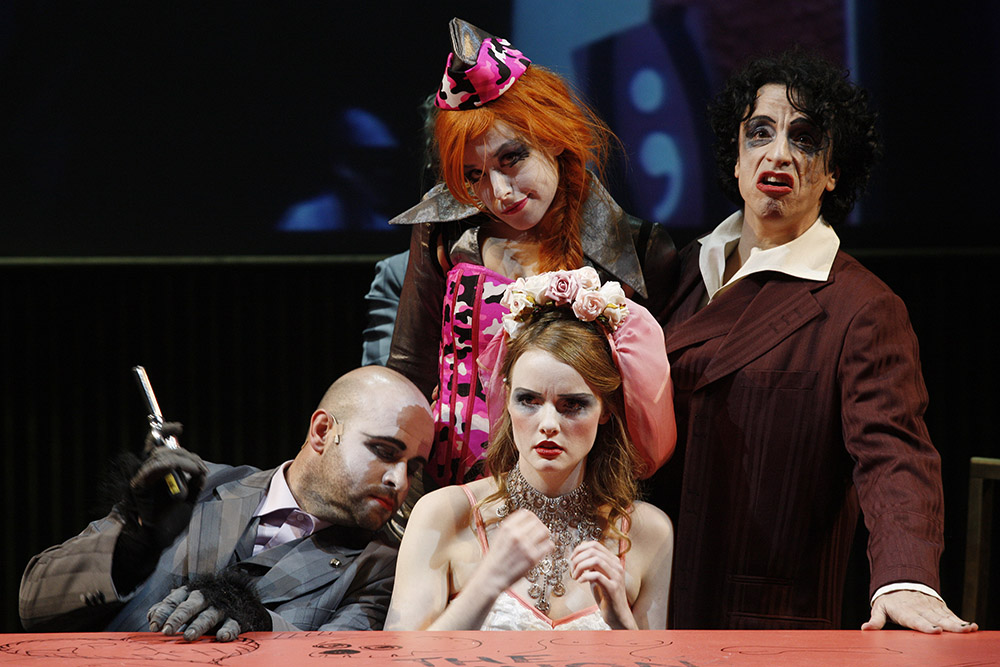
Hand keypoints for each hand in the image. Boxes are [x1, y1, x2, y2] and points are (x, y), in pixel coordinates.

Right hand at [130, 432, 207, 547]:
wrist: (155, 542)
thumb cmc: (168, 524)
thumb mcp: (188, 500)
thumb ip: (193, 484)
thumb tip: (201, 471)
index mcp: (156, 475)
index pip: (155, 445)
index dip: (164, 431)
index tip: (179, 427)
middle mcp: (146, 474)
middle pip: (164, 449)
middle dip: (187, 454)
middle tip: (201, 468)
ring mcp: (141, 480)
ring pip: (161, 457)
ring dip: (185, 460)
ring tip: (198, 471)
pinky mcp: (138, 488)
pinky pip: (152, 469)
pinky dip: (171, 466)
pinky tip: (187, 471)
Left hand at [148, 585, 241, 641]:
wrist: (238, 593)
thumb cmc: (203, 603)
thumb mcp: (184, 602)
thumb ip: (167, 608)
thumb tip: (151, 616)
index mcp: (190, 593)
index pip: (173, 601)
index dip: (163, 612)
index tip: (154, 626)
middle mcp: (205, 598)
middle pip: (189, 606)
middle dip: (177, 618)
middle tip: (167, 631)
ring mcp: (221, 608)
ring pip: (209, 616)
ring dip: (198, 626)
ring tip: (188, 636)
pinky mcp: (236, 617)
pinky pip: (233, 624)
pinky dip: (228, 630)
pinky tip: (222, 637)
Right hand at [483, 509, 553, 590]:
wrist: (492, 576)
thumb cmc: (494, 559)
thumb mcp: (498, 537)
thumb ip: (511, 528)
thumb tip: (525, 521)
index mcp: (507, 527)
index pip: (526, 513)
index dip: (531, 518)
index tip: (533, 523)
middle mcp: (516, 534)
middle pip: (537, 521)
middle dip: (539, 526)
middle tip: (539, 533)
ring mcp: (525, 545)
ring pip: (545, 531)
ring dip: (545, 535)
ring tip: (542, 540)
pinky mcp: (532, 557)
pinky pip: (548, 545)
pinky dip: (549, 546)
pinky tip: (544, 549)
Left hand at [570, 540, 635, 628]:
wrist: (617, 615)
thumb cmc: (606, 596)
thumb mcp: (598, 576)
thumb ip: (592, 565)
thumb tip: (579, 554)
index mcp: (613, 561)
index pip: (595, 544)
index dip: (580, 549)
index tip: (572, 559)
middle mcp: (617, 566)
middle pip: (593, 551)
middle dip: (578, 558)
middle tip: (571, 569)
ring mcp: (616, 576)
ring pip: (595, 560)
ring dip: (580, 566)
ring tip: (575, 576)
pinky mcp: (613, 588)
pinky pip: (597, 576)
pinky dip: (584, 576)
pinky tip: (580, 581)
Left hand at [862, 590, 977, 632]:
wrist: (900, 582)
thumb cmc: (890, 601)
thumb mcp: (879, 608)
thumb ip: (875, 620)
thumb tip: (865, 628)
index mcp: (906, 611)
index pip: (916, 620)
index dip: (926, 626)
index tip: (936, 631)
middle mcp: (921, 609)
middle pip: (935, 619)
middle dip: (948, 626)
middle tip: (959, 631)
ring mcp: (931, 607)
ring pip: (946, 617)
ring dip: (958, 624)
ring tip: (969, 629)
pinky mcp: (939, 607)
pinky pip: (951, 615)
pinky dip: (961, 621)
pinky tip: (971, 627)